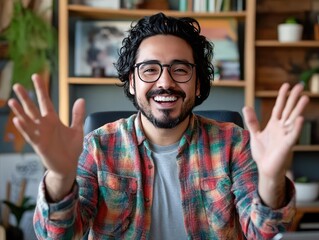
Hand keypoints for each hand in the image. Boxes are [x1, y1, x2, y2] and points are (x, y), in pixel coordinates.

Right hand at [8, 74, 84, 197]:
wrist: (69, 165)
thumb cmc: (71, 148)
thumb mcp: (77, 129)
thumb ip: (77, 115)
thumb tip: (81, 100)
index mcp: (53, 120)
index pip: (45, 101)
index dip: (41, 89)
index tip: (36, 76)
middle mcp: (44, 125)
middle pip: (33, 108)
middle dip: (26, 97)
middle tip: (17, 85)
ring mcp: (40, 134)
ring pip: (28, 120)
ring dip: (20, 112)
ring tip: (12, 101)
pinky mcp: (39, 145)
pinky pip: (30, 135)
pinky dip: (24, 128)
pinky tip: (17, 120)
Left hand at [242, 83, 308, 207]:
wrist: (265, 168)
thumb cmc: (263, 152)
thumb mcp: (255, 134)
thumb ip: (252, 121)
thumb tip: (246, 106)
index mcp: (274, 125)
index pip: (279, 107)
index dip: (282, 96)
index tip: (286, 85)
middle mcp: (282, 128)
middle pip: (288, 110)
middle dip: (293, 98)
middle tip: (300, 85)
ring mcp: (285, 136)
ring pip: (293, 120)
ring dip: (298, 109)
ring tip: (304, 97)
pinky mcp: (287, 145)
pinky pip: (293, 135)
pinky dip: (296, 127)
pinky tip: (300, 118)